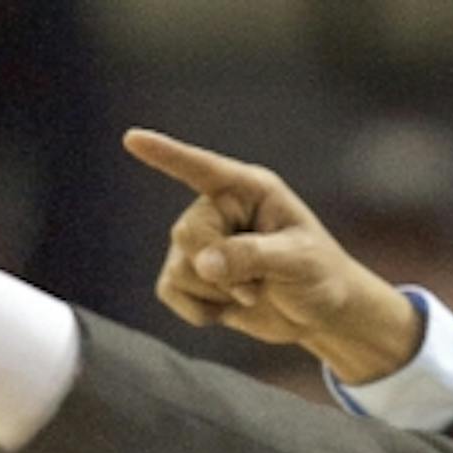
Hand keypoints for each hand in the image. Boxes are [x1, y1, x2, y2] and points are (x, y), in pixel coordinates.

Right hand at [122, 128, 422, 383]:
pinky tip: (227, 308)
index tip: (133, 139)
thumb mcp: (297, 262)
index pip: (202, 169)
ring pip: (180, 267)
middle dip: (222, 271)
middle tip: (259, 286)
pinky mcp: (191, 274)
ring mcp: (201, 241)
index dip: (167, 155)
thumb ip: (252, 256)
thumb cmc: (319, 275)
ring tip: (252, 291)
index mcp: (248, 190)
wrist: (320, 313)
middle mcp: (218, 208)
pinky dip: (199, 310)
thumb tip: (201, 263)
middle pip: (188, 234)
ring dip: (218, 293)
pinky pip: (170, 290)